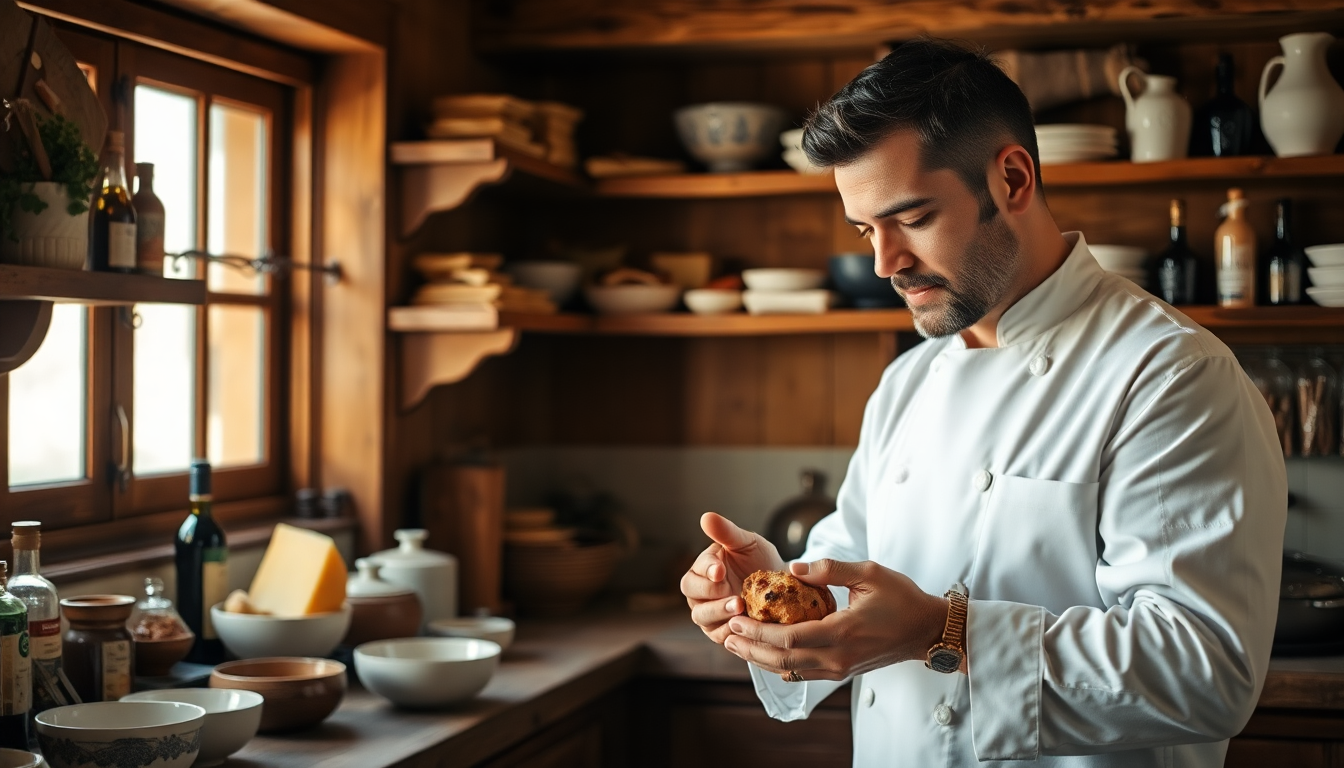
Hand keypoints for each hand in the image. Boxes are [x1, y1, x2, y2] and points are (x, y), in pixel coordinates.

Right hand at [681, 512, 785, 643]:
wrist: (780, 588)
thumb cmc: (760, 561)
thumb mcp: (747, 543)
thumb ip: (727, 533)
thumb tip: (706, 516)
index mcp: (704, 567)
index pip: (696, 569)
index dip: (706, 570)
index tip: (720, 570)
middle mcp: (701, 590)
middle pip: (692, 593)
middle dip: (711, 594)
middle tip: (733, 594)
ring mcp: (709, 611)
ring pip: (702, 617)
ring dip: (720, 613)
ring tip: (741, 608)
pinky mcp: (720, 630)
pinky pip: (718, 635)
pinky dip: (729, 631)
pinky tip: (744, 625)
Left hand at [723, 559, 951, 680]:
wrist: (926, 631)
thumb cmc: (901, 598)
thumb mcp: (869, 573)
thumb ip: (830, 569)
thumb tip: (793, 569)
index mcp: (844, 631)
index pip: (791, 638)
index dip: (760, 631)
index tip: (738, 617)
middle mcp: (839, 656)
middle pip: (784, 660)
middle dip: (751, 647)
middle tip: (727, 633)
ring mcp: (840, 668)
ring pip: (791, 671)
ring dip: (760, 659)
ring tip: (736, 643)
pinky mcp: (841, 672)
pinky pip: (803, 674)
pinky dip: (779, 664)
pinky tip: (763, 652)